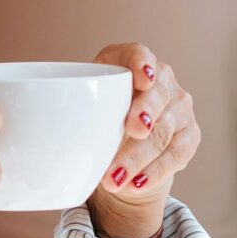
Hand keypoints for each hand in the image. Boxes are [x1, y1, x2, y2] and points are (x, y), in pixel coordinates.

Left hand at [86, 43, 200, 237]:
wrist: (124, 147)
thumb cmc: (100, 117)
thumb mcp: (86, 107)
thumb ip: (75, 110)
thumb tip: (47, 133)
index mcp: (131, 63)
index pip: (138, 53)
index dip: (141, 63)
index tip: (141, 78)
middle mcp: (162, 80)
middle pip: (157, 94)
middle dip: (146, 112)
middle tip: (133, 130)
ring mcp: (179, 107)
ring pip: (164, 130)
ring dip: (138, 157)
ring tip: (115, 178)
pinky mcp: (189, 136)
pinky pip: (175, 155)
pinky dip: (154, 173)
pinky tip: (136, 185)